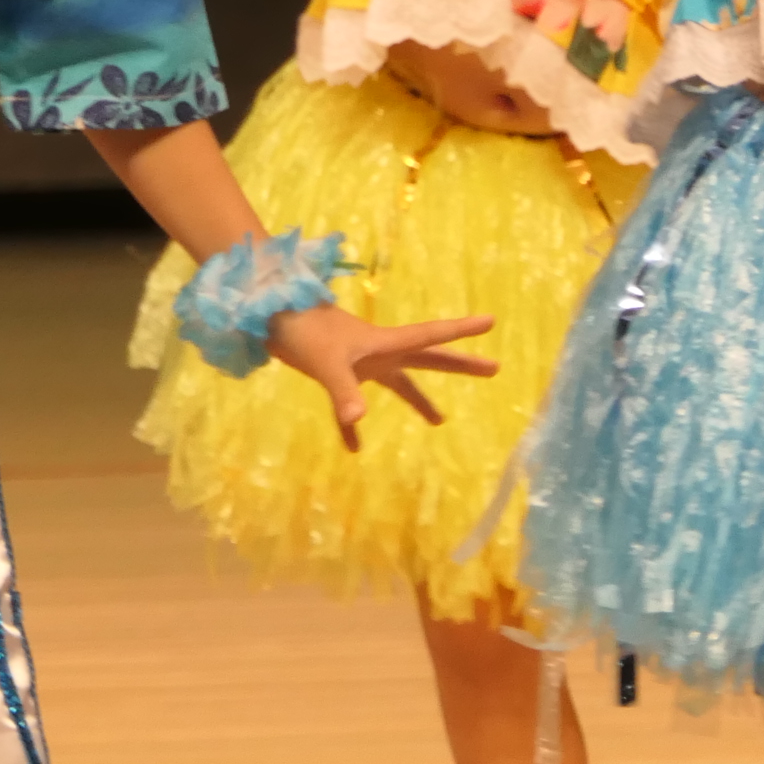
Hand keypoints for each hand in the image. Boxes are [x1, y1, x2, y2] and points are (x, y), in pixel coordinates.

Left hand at [268, 301, 497, 450]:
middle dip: (460, 364)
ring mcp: (361, 362)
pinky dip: (351, 426)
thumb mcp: (327, 362)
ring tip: (440, 421)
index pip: (430, 336)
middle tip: (494, 367)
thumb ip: (343, 392)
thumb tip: (359, 422)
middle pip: (428, 359)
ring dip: (418, 400)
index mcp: (384, 343)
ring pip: (399, 382)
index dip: (461, 330)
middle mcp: (380, 351)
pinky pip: (351, 404)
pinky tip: (354, 448)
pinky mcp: (338, 373)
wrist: (269, 315)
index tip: (492, 321)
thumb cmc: (302, 331)